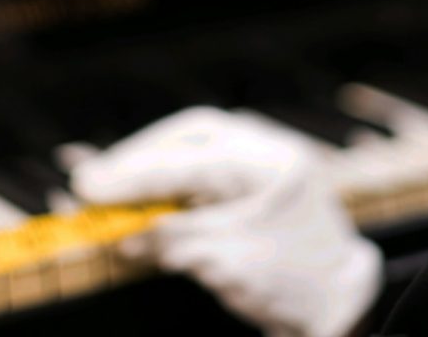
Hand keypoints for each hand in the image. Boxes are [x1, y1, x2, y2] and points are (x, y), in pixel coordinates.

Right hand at [69, 106, 382, 336]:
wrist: (339, 296)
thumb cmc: (295, 284)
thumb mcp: (231, 267)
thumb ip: (177, 243)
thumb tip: (122, 237)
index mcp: (274, 164)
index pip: (195, 160)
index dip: (138, 174)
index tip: (88, 186)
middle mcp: (269, 146)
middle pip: (194, 132)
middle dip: (141, 155)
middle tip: (93, 183)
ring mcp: (263, 153)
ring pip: (196, 140)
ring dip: (151, 161)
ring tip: (107, 187)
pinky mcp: (252, 169)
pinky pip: (203, 158)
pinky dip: (168, 172)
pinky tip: (141, 190)